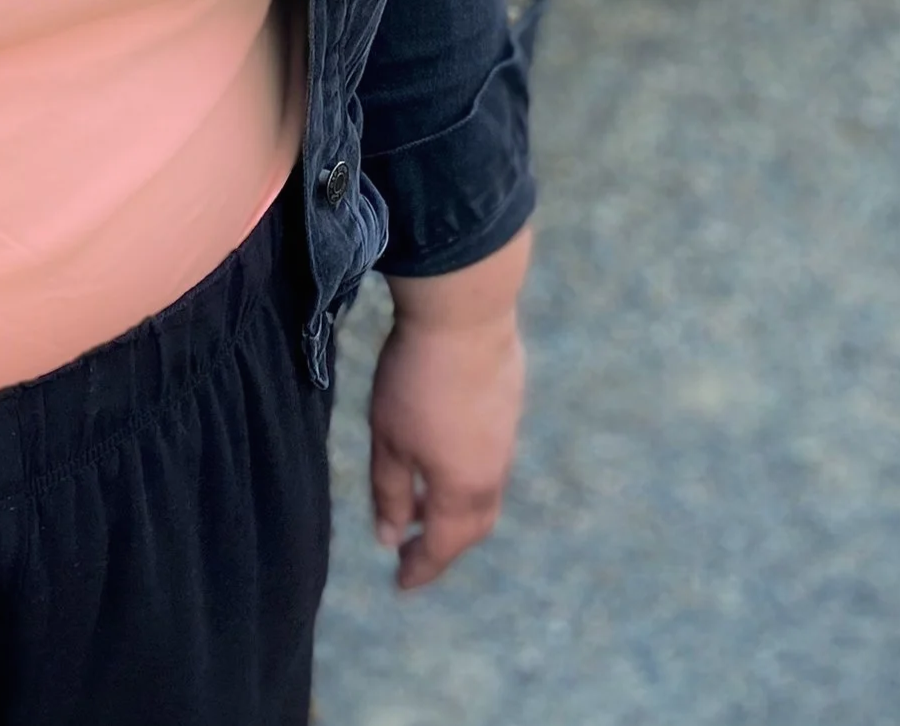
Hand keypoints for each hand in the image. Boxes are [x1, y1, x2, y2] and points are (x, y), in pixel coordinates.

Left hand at [366, 224, 530, 591]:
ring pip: (485, 497)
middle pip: (472, 528)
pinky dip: (469, 480)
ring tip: (424, 506)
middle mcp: (492, 476)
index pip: (441, 546)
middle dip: (443, 546)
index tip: (399, 583)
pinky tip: (446, 461)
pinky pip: (492, 465)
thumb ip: (389, 492)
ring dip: (457, 512)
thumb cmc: (415, 381)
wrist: (464, 315)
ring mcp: (507, 442)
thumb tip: (388, 536)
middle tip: (411, 549)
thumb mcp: (388, 439)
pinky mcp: (511, 411)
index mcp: (461, 491)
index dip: (420, 568)